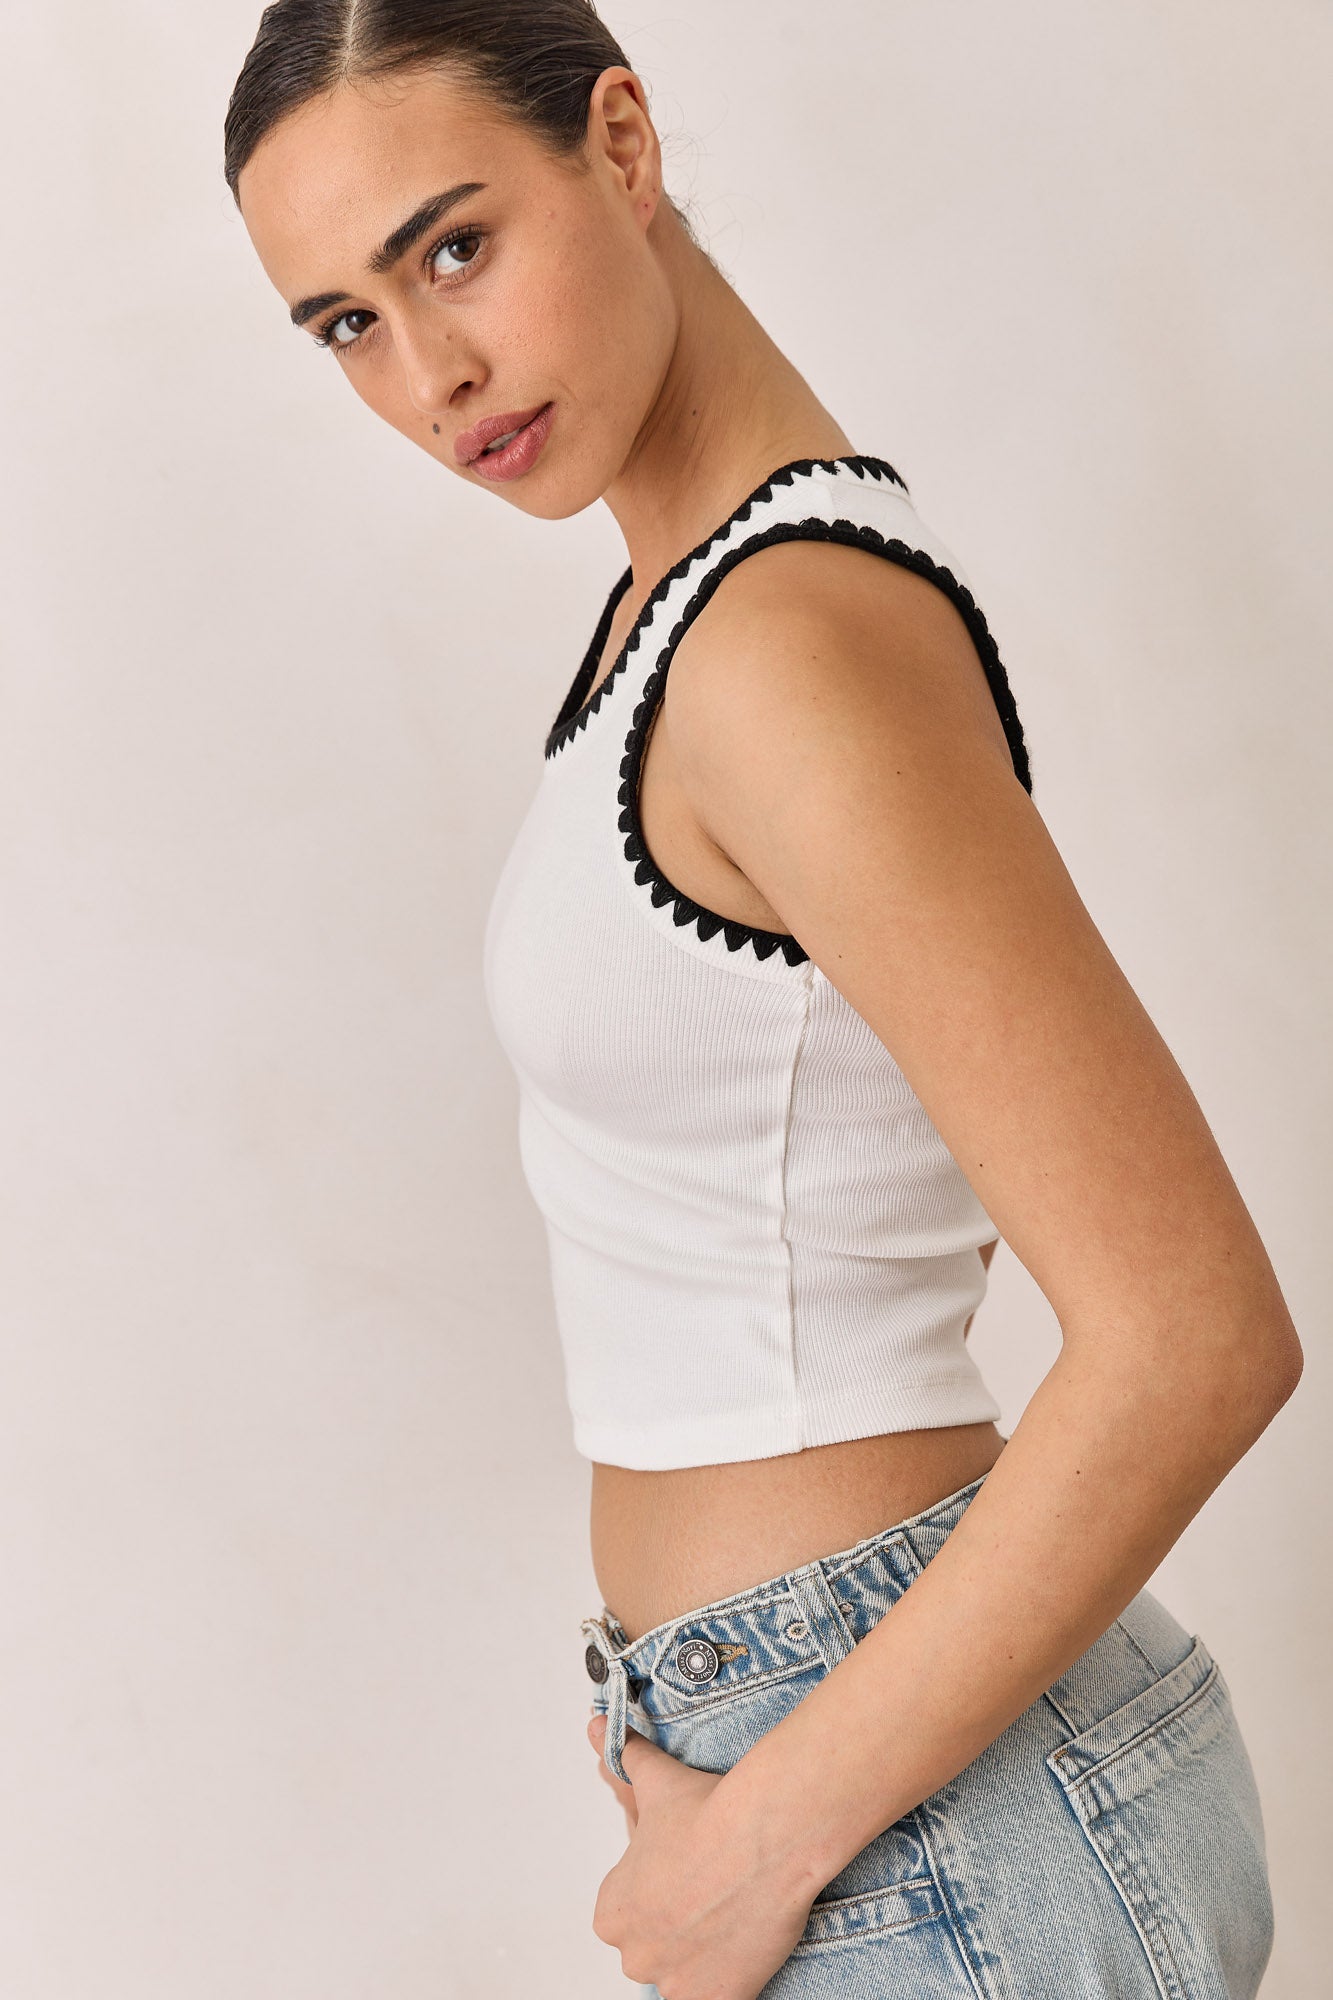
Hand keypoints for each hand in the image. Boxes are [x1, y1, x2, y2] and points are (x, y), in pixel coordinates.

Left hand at [586, 1714, 815, 1998]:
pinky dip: (729, 1978)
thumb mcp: (653, 1780)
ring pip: (685, 1970)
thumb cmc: (705, 1811)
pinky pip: (717, 1995)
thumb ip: (622, 1759)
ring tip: (733, 1909)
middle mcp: (633, 1956)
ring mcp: (674, 1983)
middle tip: (714, 1887)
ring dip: (703, 1951)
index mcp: (610, 1913)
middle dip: (680, 1923)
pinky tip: (745, 1941)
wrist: (764, 1837)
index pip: (631, 1906)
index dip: (663, 1885)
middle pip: (656, 1942)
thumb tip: (595, 1727)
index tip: (689, 1866)